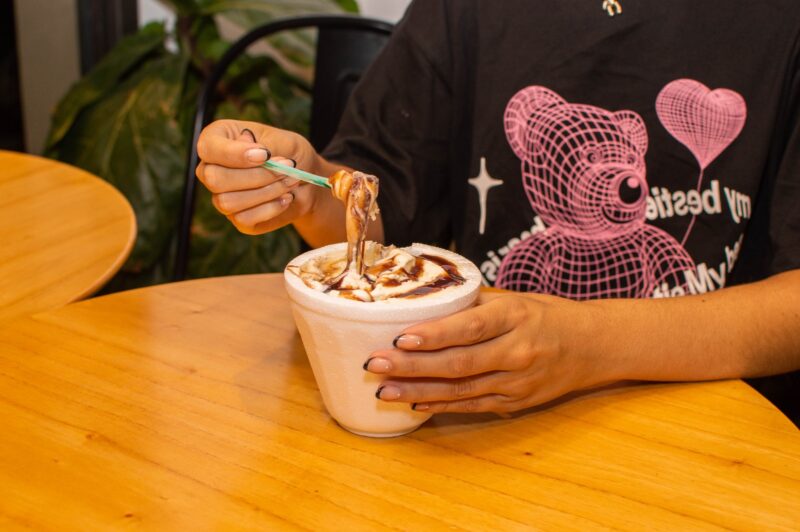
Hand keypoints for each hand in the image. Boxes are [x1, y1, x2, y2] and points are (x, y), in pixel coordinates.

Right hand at [195, 119, 324, 234]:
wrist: (306, 180)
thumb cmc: (290, 153)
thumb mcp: (284, 140)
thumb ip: (266, 143)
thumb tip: (248, 148)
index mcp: (216, 141)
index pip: (207, 148)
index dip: (234, 153)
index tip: (266, 155)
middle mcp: (211, 170)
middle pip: (215, 179)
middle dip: (257, 175)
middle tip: (287, 167)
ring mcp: (221, 196)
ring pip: (228, 201)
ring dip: (267, 191)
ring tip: (291, 180)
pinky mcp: (237, 218)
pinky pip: (244, 218)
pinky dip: (270, 208)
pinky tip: (287, 197)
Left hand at [364, 293, 601, 412]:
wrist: (593, 346)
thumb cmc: (547, 315)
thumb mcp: (515, 299)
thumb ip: (474, 305)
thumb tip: (424, 305)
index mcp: (515, 317)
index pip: (469, 328)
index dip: (433, 335)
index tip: (399, 337)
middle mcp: (517, 351)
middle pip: (458, 363)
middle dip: (412, 365)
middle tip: (375, 364)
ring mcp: (517, 382)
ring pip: (461, 390)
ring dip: (418, 390)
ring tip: (384, 389)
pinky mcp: (517, 403)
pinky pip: (473, 406)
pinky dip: (442, 406)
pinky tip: (414, 402)